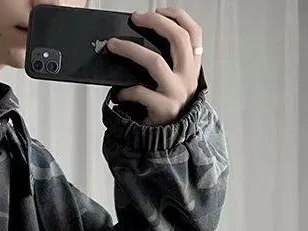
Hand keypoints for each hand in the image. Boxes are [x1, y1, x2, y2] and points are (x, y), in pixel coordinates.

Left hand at [105, 8, 202, 125]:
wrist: (169, 140)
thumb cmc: (166, 108)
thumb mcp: (175, 82)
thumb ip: (168, 63)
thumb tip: (139, 41)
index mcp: (192, 67)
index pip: (194, 33)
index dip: (177, 17)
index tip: (158, 11)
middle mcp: (187, 77)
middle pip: (177, 39)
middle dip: (155, 23)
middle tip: (135, 19)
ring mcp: (175, 92)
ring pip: (155, 62)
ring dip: (130, 50)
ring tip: (114, 46)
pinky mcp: (162, 108)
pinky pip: (139, 92)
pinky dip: (124, 91)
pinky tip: (118, 93)